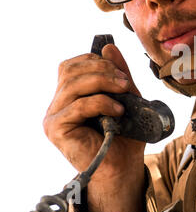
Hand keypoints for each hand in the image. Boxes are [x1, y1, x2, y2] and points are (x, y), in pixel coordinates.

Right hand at [44, 44, 145, 182]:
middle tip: (124, 81)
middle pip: (70, 70)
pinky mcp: (56, 129)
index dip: (95, 62)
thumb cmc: (123, 134)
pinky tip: (117, 111)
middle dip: (101, 69)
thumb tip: (109, 47)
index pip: (73, 66)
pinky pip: (78, 106)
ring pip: (73, 85)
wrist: (123, 165)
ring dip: (103, 83)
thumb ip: (117, 74)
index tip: (121, 72)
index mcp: (70, 94)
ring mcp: (54, 116)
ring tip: (123, 92)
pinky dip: (101, 103)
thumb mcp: (124, 97)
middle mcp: (58, 103)